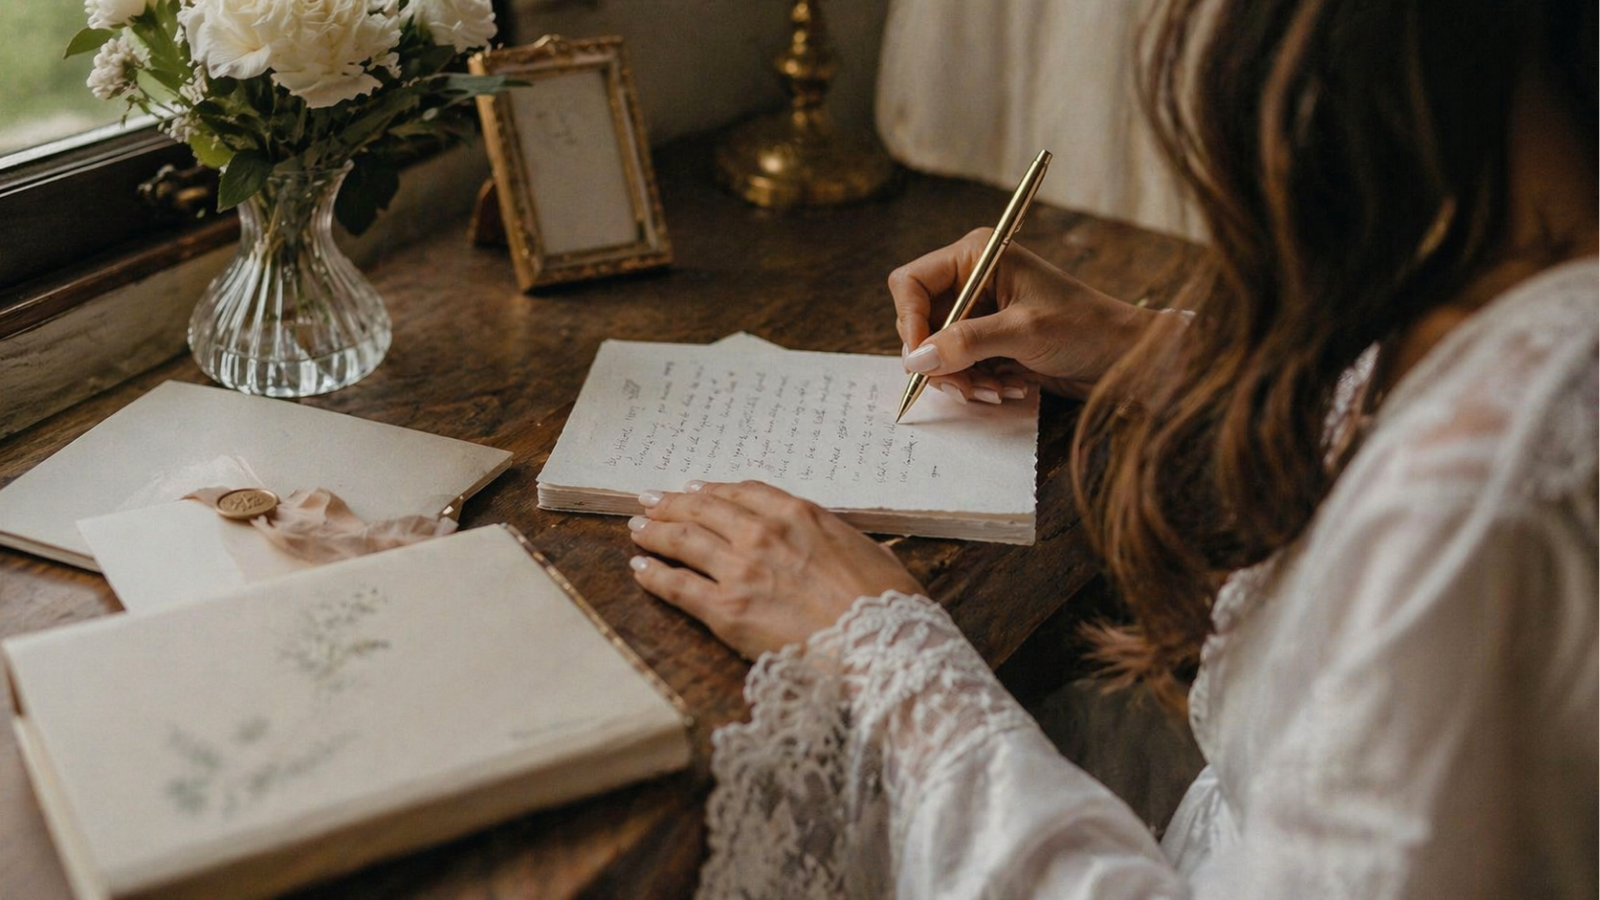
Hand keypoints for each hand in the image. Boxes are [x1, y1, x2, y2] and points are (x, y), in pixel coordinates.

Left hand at [626, 481, 925, 658]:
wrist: (879, 645)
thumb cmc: (887, 604)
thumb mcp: (868, 551)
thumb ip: (836, 539)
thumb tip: (832, 543)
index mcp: (800, 515)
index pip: (744, 492)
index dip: (715, 489)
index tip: (697, 489)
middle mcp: (763, 534)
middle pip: (705, 509)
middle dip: (673, 503)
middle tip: (651, 501)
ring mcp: (740, 570)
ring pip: (683, 540)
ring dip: (655, 531)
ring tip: (637, 528)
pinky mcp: (725, 610)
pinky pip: (676, 586)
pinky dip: (653, 574)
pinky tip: (639, 568)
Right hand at [889, 228, 1155, 399]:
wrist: (1124, 356)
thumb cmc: (1085, 328)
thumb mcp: (1023, 332)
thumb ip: (966, 343)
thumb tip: (916, 359)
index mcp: (976, 256)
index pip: (910, 283)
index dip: (910, 322)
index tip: (923, 359)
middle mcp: (972, 281)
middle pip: (920, 322)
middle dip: (938, 359)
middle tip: (964, 385)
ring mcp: (979, 313)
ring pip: (937, 351)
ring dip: (959, 378)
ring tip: (993, 390)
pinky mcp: (989, 342)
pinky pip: (959, 366)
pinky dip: (975, 383)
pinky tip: (1007, 388)